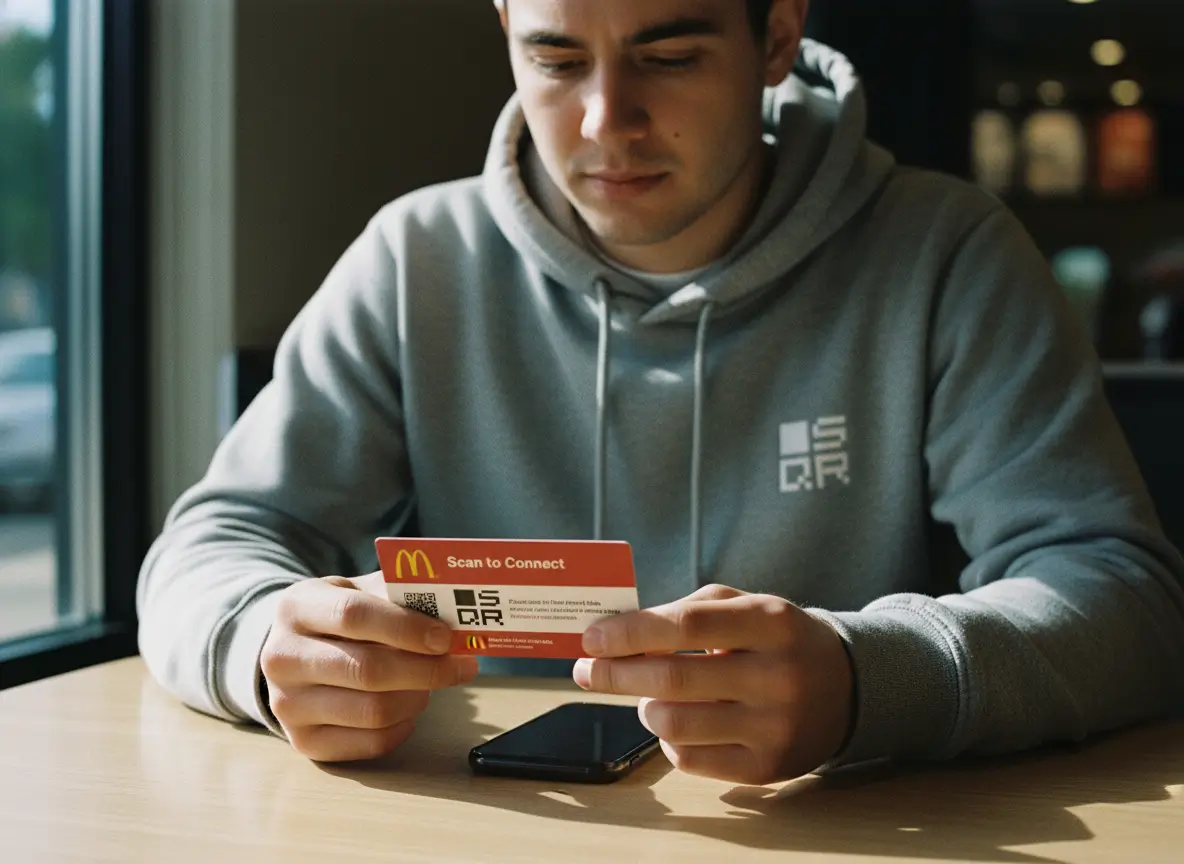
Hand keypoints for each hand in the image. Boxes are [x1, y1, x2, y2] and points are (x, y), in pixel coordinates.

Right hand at [260, 572, 477, 761]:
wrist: (291, 653)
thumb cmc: (337, 618)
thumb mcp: (357, 590)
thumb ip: (397, 594)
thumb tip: (454, 608)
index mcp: (296, 607)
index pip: (354, 615)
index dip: (406, 628)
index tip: (445, 637)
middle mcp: (282, 658)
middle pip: (367, 670)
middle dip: (426, 669)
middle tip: (460, 664)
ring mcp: (288, 705)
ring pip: (374, 711)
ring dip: (418, 696)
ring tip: (431, 681)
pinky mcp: (304, 742)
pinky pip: (372, 742)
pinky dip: (404, 725)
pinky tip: (409, 705)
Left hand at [574, 584, 853, 784]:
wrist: (846, 688)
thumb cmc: (776, 639)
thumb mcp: (746, 606)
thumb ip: (685, 612)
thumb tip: (616, 634)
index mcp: (771, 622)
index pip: (686, 626)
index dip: (630, 633)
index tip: (592, 637)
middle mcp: (777, 675)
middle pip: (673, 679)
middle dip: (616, 674)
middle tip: (586, 670)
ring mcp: (774, 727)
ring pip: (675, 725)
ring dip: (645, 708)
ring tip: (649, 695)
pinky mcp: (767, 768)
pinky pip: (689, 761)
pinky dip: (669, 740)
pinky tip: (680, 722)